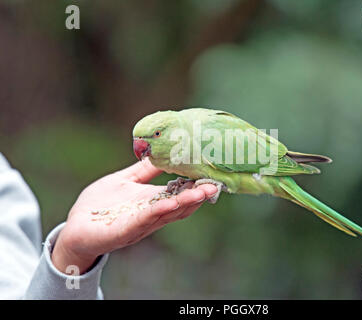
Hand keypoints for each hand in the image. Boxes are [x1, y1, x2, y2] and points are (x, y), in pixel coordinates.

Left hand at [51, 158, 216, 273]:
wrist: (76, 228)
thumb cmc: (100, 204)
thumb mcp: (125, 180)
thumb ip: (145, 169)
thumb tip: (162, 149)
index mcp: (153, 202)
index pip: (180, 194)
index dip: (197, 187)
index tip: (213, 175)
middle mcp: (151, 215)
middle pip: (180, 206)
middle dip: (198, 196)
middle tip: (216, 185)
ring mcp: (139, 224)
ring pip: (166, 214)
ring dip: (184, 204)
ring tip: (202, 193)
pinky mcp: (122, 231)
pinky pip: (142, 221)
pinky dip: (157, 212)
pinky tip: (169, 203)